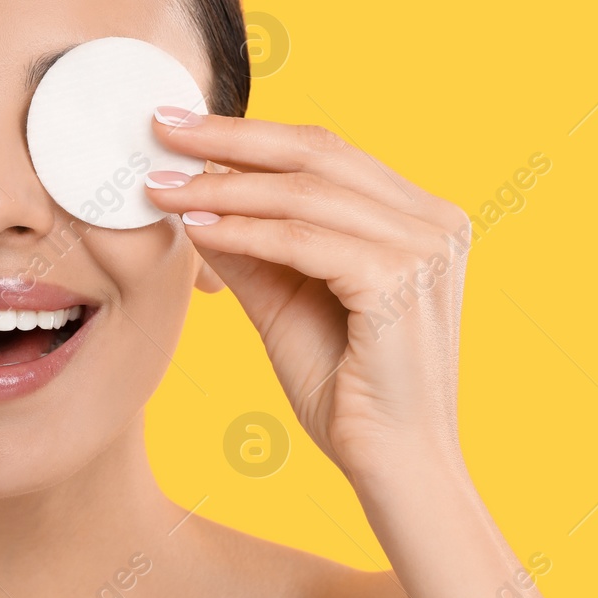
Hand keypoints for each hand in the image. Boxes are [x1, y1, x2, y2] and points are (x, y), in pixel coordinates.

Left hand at [145, 106, 472, 487]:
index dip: (251, 134)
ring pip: (305, 194)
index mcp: (419, 217)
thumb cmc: (346, 391)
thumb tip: (193, 197)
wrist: (393, 468)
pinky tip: (196, 227)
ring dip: (223, 187)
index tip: (182, 129)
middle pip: (319, 152)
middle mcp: (433, 221)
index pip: (327, 152)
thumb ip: (253, 247)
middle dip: (231, 138)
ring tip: (163, 188)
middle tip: (163, 129)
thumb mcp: (288, 301)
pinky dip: (243, 231)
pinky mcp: (401, 280)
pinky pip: (303, 241)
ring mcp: (424, 248)